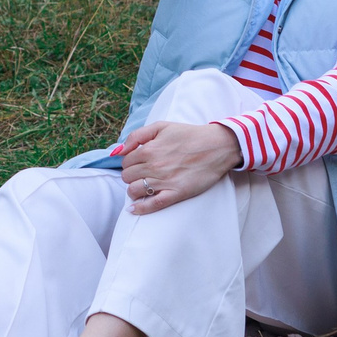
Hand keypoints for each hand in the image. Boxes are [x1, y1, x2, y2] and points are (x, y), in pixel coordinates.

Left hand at [112, 121, 241, 215]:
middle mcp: (153, 166)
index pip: (125, 162)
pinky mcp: (176, 193)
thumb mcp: (162, 126)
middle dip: (131, 176)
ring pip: (134, 191)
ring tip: (141, 188)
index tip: (137, 164)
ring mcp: (164, 181)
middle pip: (127, 177)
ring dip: (134, 190)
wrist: (217, 146)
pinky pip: (152, 205)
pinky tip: (134, 209)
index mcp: (149, 149)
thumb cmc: (189, 135)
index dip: (129, 163)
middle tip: (141, 175)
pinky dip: (140, 208)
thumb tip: (119, 150)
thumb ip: (138, 135)